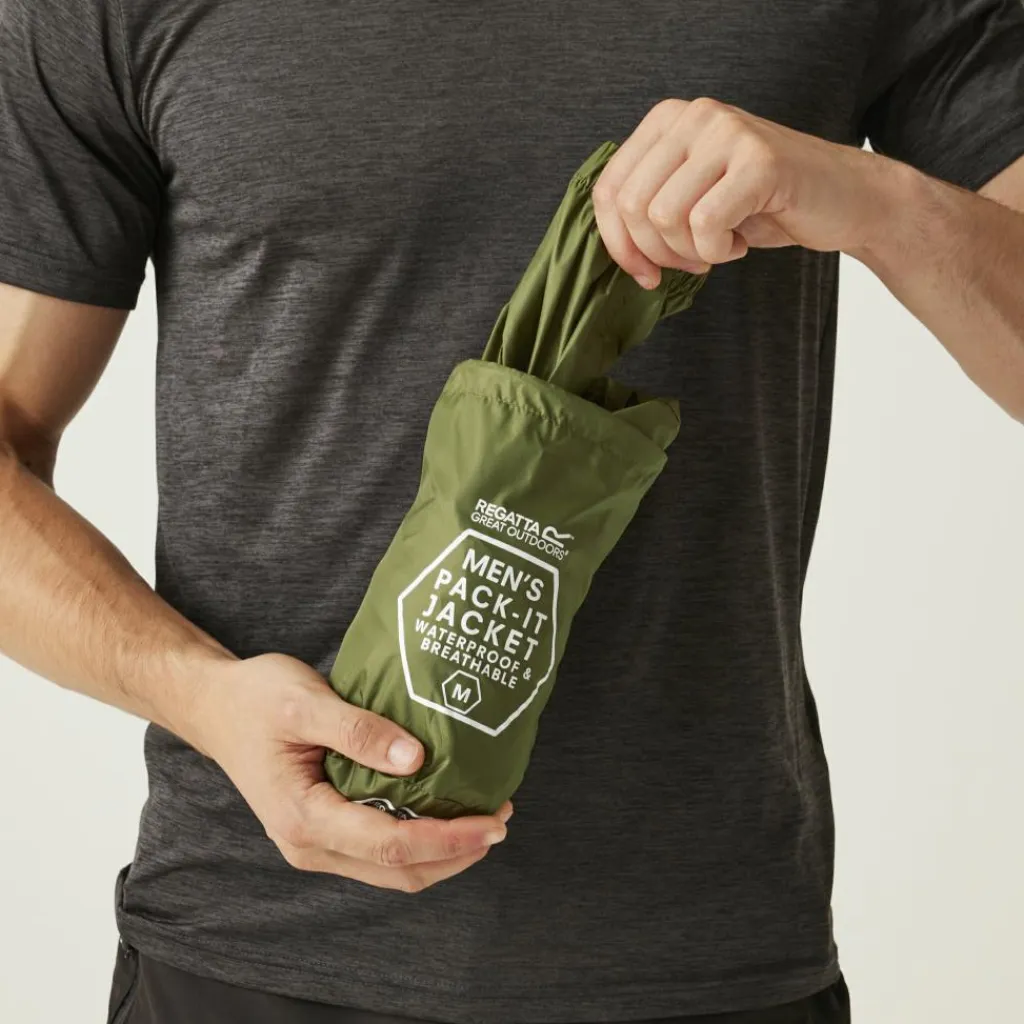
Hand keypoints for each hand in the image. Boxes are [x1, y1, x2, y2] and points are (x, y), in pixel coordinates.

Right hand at [184, 652, 510, 891]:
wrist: (216, 706)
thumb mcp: (307, 702)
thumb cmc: (257, 698)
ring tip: (483, 818)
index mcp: (303, 817)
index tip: (493, 821)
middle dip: (455, 853)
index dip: (448, 839)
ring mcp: (315, 842)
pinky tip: (443, 811)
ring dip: (441, 852)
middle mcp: (309, 843)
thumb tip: (417, 759)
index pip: (390, 844)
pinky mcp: (323, 829)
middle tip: (501, 820)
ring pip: (391, 868)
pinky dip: (418, 840)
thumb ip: (359, 732)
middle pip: (397, 870)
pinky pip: (378, 851)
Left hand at [593, 97, 903, 285]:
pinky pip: (706, 225)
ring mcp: (727, 133)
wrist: (841, 200)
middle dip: (656, 253)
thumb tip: (611, 247)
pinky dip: (717, 252)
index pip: (608, 190)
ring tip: (719, 246)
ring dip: (690, 253)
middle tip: (691, 261)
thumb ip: (649, 206)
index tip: (642, 273)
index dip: (617, 244)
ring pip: (665, 218)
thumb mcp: (691, 198)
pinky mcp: (759, 160)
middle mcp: (694, 116)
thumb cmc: (762, 205)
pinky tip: (739, 241)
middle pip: (633, 207)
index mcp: (667, 121)